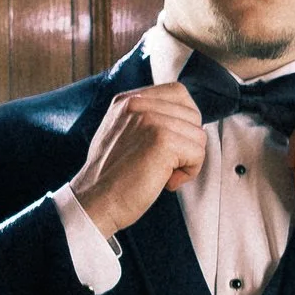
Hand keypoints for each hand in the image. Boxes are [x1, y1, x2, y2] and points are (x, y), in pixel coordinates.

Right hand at [69, 85, 207, 238]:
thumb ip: (147, 120)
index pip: (178, 93)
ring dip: (187, 161)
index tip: (169, 146)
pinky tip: (165, 182)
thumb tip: (186, 121)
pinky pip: (198, 153)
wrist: (95, 201)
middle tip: (163, 164)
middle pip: (193, 115)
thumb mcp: (123, 134)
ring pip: (198, 135)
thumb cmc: (112, 177)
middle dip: (187, 143)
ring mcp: (150, 119)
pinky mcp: (162, 139)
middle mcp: (138, 103)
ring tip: (161, 173)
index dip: (184, 121)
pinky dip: (188, 173)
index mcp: (128, 100)